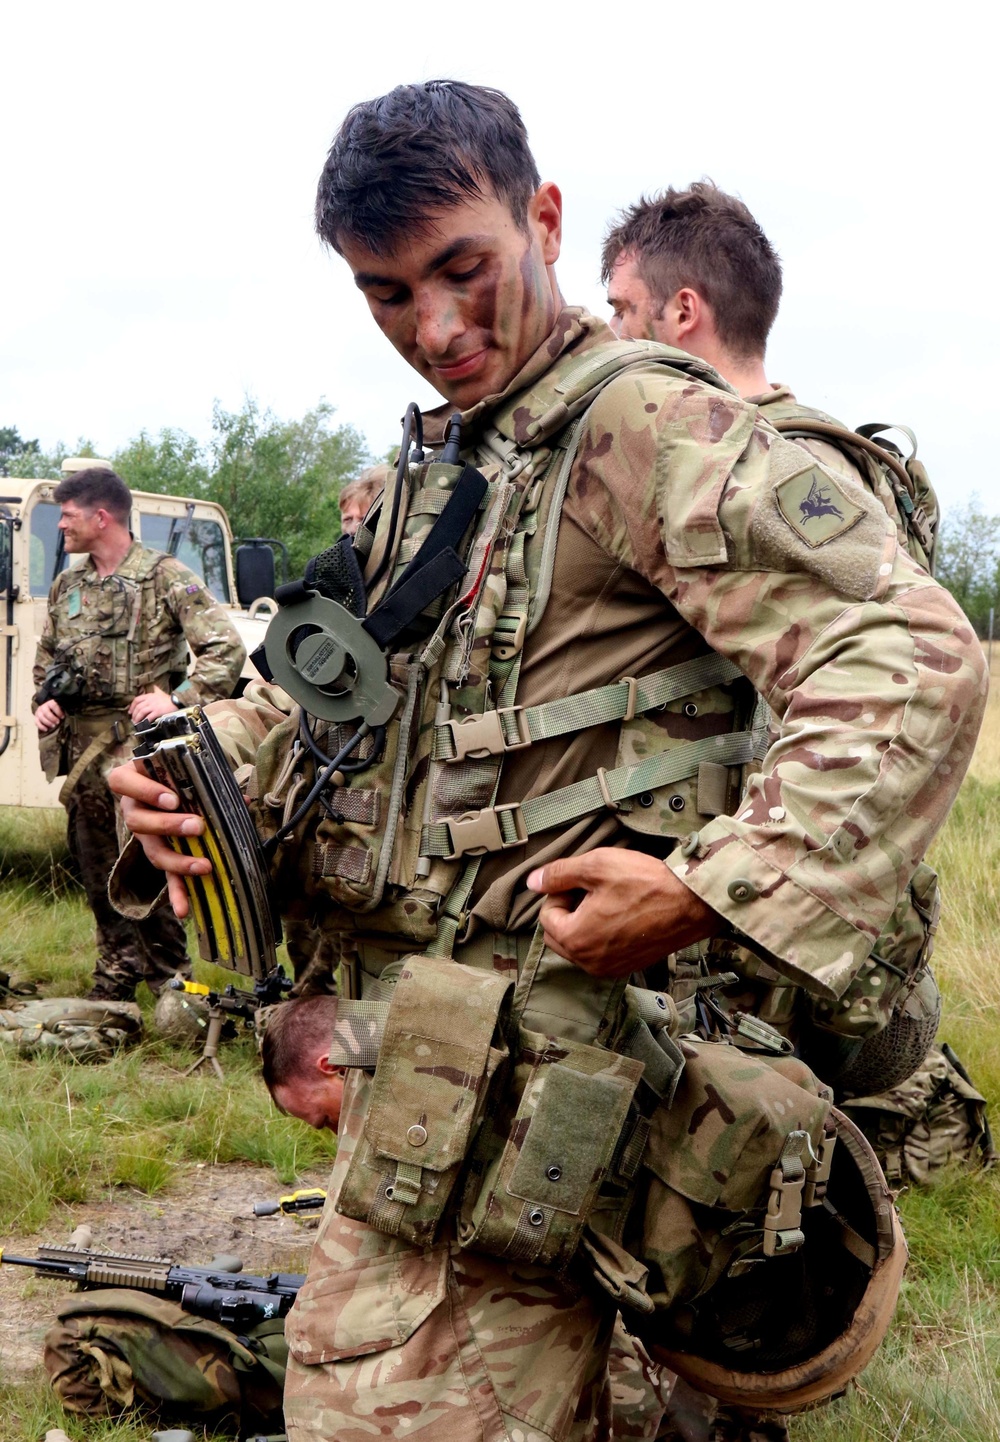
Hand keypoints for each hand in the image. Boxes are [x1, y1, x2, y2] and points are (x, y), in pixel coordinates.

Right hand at [34, 699, 64, 731]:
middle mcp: (43, 707)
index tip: (62, 717)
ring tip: (53, 726)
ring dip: (47, 722)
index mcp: (50, 703)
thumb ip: (63, 710)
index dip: (58, 712)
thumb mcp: (61, 707)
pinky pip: (36, 722)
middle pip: (46, 712)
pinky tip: (46, 729)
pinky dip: (41, 726)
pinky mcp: (36, 717)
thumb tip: (69, 714)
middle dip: (52, 718)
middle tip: (57, 722)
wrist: (49, 708)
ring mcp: (39, 712)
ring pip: (41, 717)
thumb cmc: (57, 709)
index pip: (53, 705)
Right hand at [108, 759, 209, 918]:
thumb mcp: (186, 771)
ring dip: (178, 860)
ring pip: (152, 851)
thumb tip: (243, 799)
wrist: (166, 787)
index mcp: (133, 781)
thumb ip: (208, 780)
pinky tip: (184, 911)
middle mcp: (133, 810)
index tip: (173, 798)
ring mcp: (144, 836)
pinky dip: (177, 893)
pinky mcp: (159, 856)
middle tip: (197, 826)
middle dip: (168, 826)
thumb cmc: (176, 774)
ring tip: (203, 866)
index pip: (122, 782)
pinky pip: (165, 877)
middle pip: (138, 821)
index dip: (145, 791)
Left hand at [129, 686, 178, 723]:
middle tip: (133, 720)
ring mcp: (153, 706)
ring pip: (141, 712)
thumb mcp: (160, 692)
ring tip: (136, 724)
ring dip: (137, 719)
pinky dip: (144, 722)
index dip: (132, 706)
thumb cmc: (168, 699)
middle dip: (134, 715)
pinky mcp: (157, 712)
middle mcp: (149, 700)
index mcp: (149, 695)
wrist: (176, 702)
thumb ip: (155, 689)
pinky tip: (143, 725)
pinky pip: (148, 717)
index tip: (130, 712)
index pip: (136, 700)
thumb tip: (154, 685)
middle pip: (138, 707)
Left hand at [526, 848, 722, 977]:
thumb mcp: (596, 866)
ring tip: (609, 900)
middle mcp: (589, 962)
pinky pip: (600, 952)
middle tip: (593, 889)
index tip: (582, 881)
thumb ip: (558, 874)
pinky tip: (622, 914)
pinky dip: (602, 934)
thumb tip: (532, 882)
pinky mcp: (628, 967)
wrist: (692, 904)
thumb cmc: (646, 883)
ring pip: (579, 944)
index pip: (546, 916)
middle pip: (559, 934)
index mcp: (576, 939)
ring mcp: (610, 968)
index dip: (560, 893)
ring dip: (584, 923)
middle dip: (568, 911)